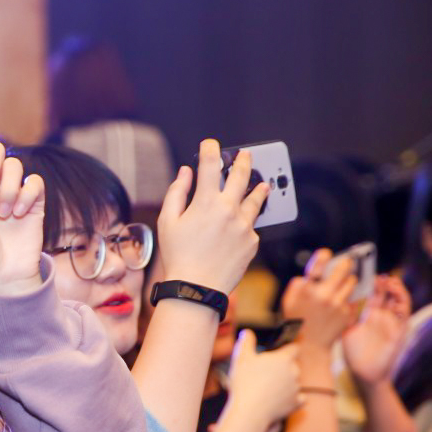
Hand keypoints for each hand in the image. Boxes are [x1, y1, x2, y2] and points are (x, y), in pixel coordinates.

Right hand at [156, 139, 269, 294]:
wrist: (197, 288)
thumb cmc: (178, 256)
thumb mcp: (168, 222)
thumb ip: (177, 193)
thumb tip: (185, 172)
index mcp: (206, 202)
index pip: (210, 165)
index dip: (210, 150)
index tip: (210, 144)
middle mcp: (229, 210)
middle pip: (242, 176)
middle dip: (243, 161)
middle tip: (246, 155)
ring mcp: (244, 226)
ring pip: (256, 200)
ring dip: (259, 189)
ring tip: (263, 184)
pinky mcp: (252, 242)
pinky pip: (251, 227)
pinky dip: (245, 224)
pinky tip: (239, 229)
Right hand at [225, 330, 302, 428]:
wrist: (250, 411)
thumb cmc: (245, 383)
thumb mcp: (241, 358)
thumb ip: (246, 342)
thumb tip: (248, 332)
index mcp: (283, 359)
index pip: (294, 348)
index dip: (289, 348)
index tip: (285, 350)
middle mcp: (294, 372)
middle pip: (293, 365)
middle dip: (283, 368)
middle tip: (267, 374)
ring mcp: (297, 388)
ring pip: (295, 382)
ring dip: (286, 383)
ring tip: (268, 389)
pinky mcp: (296, 403)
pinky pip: (299, 398)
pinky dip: (293, 398)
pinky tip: (282, 399)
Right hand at [281, 248, 357, 351]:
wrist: (310, 347)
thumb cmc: (296, 324)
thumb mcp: (288, 303)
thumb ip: (296, 287)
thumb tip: (306, 276)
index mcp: (307, 291)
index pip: (318, 265)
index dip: (323, 256)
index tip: (326, 253)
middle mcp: (324, 295)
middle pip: (343, 269)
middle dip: (345, 263)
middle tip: (347, 261)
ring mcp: (338, 304)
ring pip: (351, 282)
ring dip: (348, 280)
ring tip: (344, 283)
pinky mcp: (347, 313)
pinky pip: (352, 299)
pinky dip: (347, 299)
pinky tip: (340, 304)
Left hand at [343, 274, 410, 385]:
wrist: (364, 371)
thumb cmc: (353, 352)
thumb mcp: (347, 329)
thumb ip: (346, 315)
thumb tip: (338, 298)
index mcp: (368, 313)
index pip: (372, 293)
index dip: (371, 283)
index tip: (366, 273)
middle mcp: (381, 314)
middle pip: (386, 293)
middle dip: (384, 283)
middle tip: (379, 276)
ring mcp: (392, 320)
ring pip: (399, 299)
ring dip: (397, 290)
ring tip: (390, 283)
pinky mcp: (400, 329)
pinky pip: (405, 313)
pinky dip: (403, 304)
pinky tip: (396, 299)